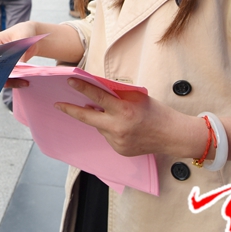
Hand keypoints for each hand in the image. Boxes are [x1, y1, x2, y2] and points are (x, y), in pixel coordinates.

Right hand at [0, 22, 39, 88]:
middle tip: (18, 80)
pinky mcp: (6, 68)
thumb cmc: (26, 32)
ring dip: (12, 81)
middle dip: (5, 77)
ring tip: (24, 82)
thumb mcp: (23, 38)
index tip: (9, 74)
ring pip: (1, 76)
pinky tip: (25, 82)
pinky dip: (16, 81)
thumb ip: (19, 52)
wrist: (32, 36)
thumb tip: (17, 68)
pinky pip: (8, 78)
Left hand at [54, 78, 196, 157]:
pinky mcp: (119, 150)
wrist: (172, 135)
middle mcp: (118, 128)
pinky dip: (111, 130)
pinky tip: (125, 129)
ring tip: (120, 116)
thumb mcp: (136, 97)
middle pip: (87, 118)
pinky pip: (108, 137)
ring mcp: (117, 142)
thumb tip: (95, 93)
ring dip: (102, 120)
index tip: (70, 81)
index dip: (82, 88)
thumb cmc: (156, 112)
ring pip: (99, 127)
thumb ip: (116, 95)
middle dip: (71, 110)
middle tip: (58, 104)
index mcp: (124, 110)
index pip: (97, 97)